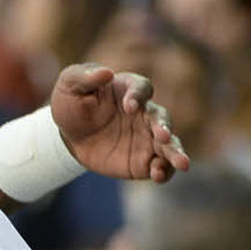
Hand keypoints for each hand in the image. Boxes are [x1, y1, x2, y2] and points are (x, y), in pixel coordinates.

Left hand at [49, 64, 188, 183]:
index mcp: (130, 90)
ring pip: (169, 145)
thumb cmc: (72, 103)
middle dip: (164, 126)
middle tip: (162, 135)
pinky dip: (164, 171)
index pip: (142, 88)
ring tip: (182, 163)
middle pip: (162, 118)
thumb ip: (83, 76)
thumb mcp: (70, 84)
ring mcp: (147, 138)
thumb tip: (105, 72)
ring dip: (176, 153)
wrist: (69, 135)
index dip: (137, 95)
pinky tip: (158, 176)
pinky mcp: (143, 160)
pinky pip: (160, 166)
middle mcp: (145, 114)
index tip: (128, 106)